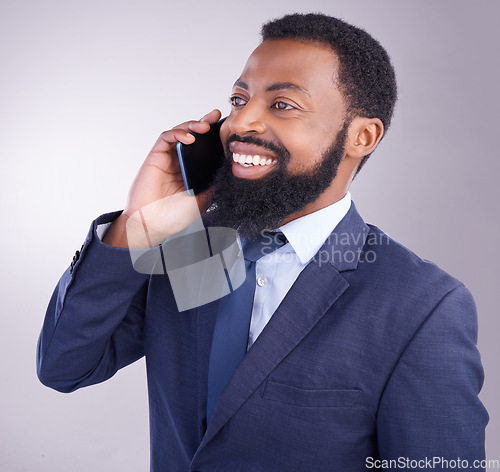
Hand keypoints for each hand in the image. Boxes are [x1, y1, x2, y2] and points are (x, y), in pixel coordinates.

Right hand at [103, 109, 221, 247]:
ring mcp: (167, 159)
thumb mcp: (202, 201)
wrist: (152, 225)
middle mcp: (179, 162)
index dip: (214, 138)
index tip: (227, 130)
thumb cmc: (173, 216)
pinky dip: (177, 134)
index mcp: (191, 171)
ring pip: (180, 133)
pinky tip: (189, 138)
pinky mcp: (155, 157)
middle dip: (204, 123)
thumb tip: (229, 174)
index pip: (204, 149)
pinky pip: (166, 138)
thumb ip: (213, 187)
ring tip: (204, 126)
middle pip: (193, 136)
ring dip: (192, 125)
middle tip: (216, 116)